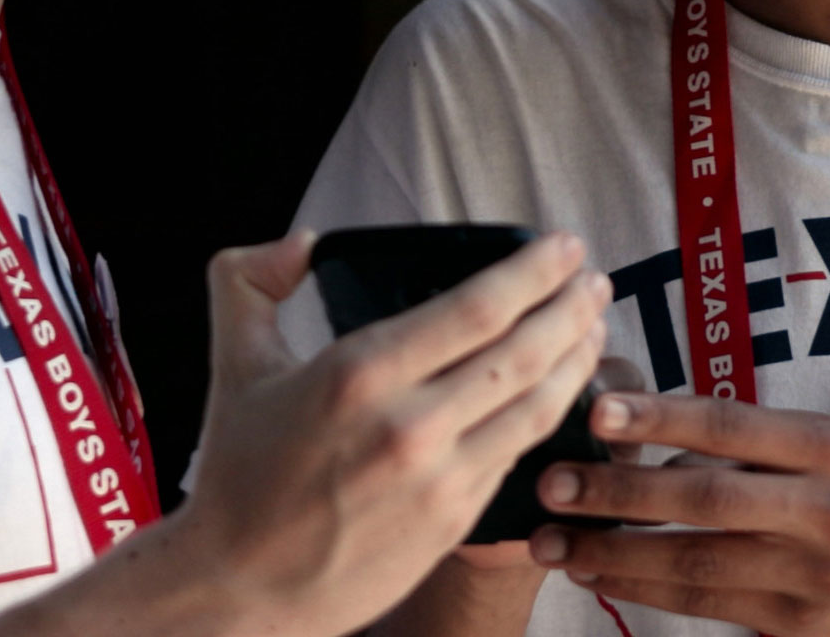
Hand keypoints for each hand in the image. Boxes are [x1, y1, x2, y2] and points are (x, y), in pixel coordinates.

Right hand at [135, 230, 610, 636]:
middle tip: (594, 278)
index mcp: (358, 375)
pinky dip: (552, 413)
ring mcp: (440, 479)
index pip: (477, 307)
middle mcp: (408, 426)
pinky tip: (562, 388)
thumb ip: (250, 282)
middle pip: (524, 351)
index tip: (564, 247)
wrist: (241, 588)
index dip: (535, 270)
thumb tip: (303, 241)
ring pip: (538, 405)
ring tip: (595, 324)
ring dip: (578, 358)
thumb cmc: (239, 475)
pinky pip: (519, 452)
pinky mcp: (456, 520)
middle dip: (572, 306)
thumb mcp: (234, 363)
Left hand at [524, 393, 829, 636]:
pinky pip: (705, 605)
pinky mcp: (795, 626)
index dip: (662, 418)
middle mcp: (824, 510)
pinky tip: (598, 572)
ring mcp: (811, 576)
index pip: (733, 425)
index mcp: (827, 446)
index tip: (596, 412)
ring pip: (696, 565)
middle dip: (620, 494)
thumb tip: (634, 428)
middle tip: (551, 483)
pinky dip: (645, 588)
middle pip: (707, 502)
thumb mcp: (817, 443)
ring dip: (613, 553)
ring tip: (551, 540)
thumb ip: (738, 438)